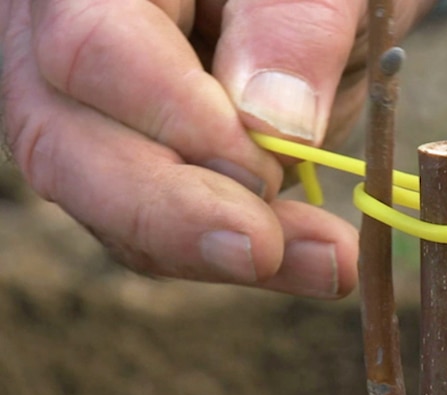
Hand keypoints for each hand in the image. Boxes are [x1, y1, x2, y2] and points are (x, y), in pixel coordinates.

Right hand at [1, 0, 433, 297]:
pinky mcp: (133, 168)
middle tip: (265, 249)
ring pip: (108, 204)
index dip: (175, 118)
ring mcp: (91, 116)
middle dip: (174, 213)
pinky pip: (155, 229)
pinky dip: (228, 251)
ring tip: (326, 261)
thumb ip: (292, 28)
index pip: (95, 48)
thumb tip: (275, 124)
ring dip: (214, 249)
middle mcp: (64, 46)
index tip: (261, 167)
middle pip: (67, 144)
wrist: (307, 3)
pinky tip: (304, 258)